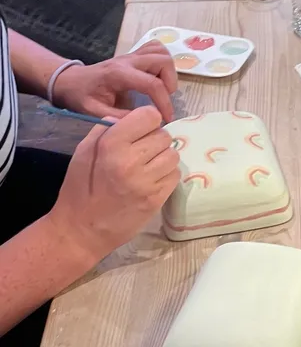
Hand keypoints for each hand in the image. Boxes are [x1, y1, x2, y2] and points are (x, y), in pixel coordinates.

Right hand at [46, 106, 179, 259]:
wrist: (83, 230)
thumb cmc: (80, 189)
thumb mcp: (83, 153)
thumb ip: (104, 131)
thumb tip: (125, 117)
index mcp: (112, 145)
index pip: (150, 116)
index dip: (147, 121)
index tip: (141, 129)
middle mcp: (132, 161)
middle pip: (164, 136)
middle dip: (154, 141)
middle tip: (142, 152)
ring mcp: (147, 182)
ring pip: (173, 155)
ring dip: (163, 158)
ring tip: (147, 167)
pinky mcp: (157, 198)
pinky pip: (175, 175)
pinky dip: (166, 175)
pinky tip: (151, 180)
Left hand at [52, 41, 177, 121]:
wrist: (69, 80)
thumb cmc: (80, 96)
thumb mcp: (95, 112)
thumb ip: (119, 118)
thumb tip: (143, 123)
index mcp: (119, 74)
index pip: (152, 84)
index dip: (164, 102)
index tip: (167, 118)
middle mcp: (128, 60)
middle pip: (163, 61)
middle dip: (171, 83)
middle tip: (164, 100)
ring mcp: (131, 55)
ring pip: (162, 52)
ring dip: (169, 71)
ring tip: (162, 89)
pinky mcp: (134, 55)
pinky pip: (156, 49)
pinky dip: (163, 62)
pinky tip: (158, 78)